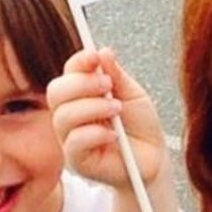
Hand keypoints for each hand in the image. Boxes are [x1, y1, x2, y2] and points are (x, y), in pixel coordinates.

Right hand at [47, 48, 167, 189]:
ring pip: (63, 116)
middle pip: (56, 91)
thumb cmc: (142, 126)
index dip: (79, 62)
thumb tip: (103, 51)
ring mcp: (70, 137)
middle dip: (82, 84)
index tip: (95, 57)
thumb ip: (117, 76)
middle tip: (108, 86)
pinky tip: (114, 135)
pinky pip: (73, 142)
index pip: (69, 73)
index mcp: (82, 94)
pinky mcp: (77, 160)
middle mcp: (71, 114)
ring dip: (92, 108)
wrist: (154, 159)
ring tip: (117, 110)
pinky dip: (95, 134)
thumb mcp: (133, 96)